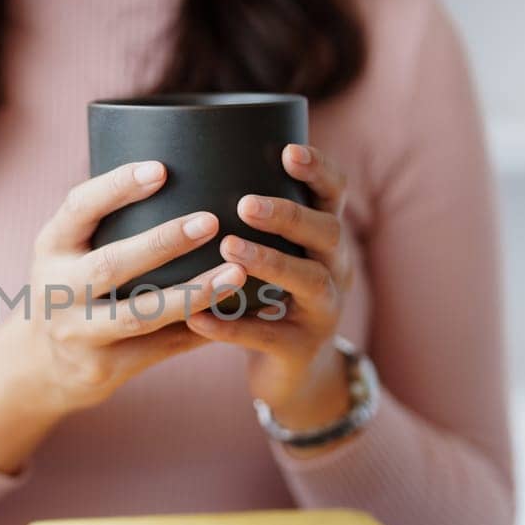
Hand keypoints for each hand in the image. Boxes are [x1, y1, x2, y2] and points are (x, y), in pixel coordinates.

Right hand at [0, 160, 245, 472]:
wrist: (39, 364)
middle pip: (110, 266)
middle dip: (162, 243)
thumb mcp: (69, 248)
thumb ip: (108, 218)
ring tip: (237, 273)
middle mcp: (57, 289)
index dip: (117, 188)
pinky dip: (201, 329)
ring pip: (141, 315)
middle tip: (211, 221)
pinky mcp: (104, 368)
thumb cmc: (71, 285)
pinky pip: (161, 349)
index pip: (78, 208)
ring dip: (192, 294)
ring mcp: (79, 333)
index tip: (161, 169)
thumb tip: (185, 163)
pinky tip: (236, 311)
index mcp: (50, 246)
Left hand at [185, 144, 354, 434]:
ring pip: (307, 282)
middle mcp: (336, 270)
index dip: (319, 170)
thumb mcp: (274, 253)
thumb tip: (188, 159)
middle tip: (246, 203)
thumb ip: (250, 219)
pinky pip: (267, 337)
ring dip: (268, 262)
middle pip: (328, 233)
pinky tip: (197, 316)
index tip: (288, 150)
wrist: (294, 374)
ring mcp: (323, 312)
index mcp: (327, 238)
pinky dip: (231, 327)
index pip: (335, 194)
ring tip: (228, 248)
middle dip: (289, 215)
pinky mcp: (300, 350)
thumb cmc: (268, 296)